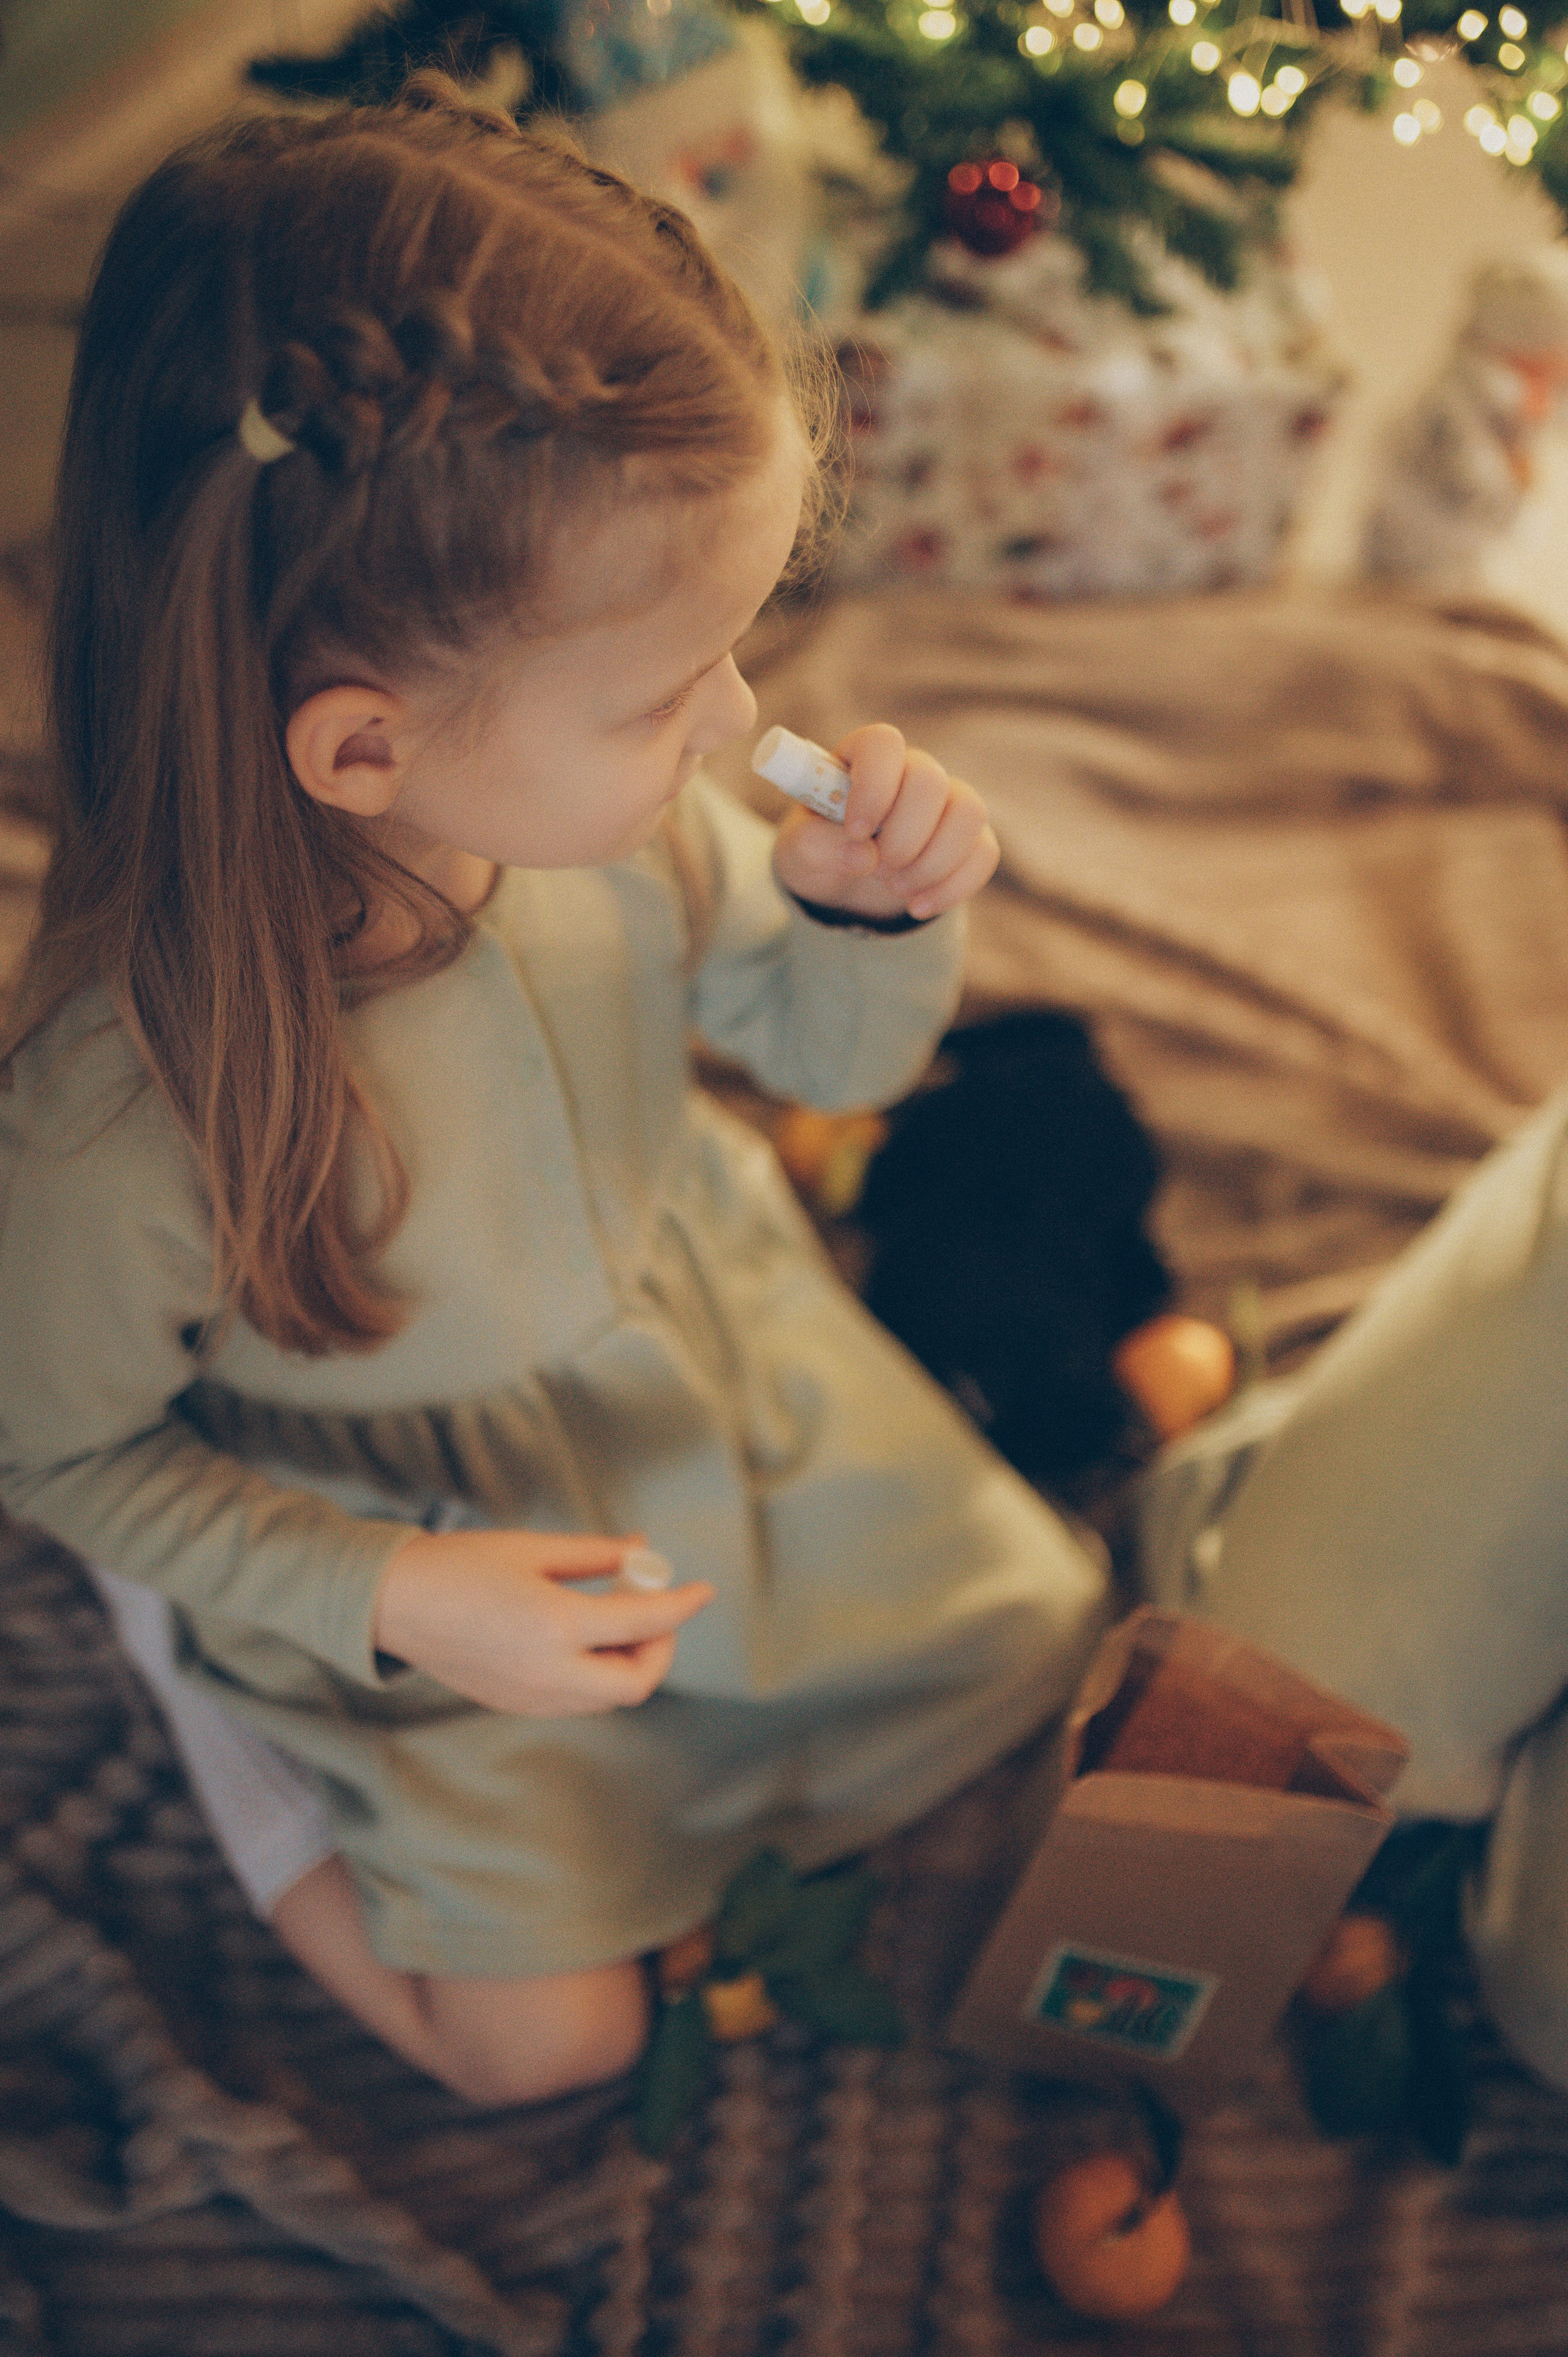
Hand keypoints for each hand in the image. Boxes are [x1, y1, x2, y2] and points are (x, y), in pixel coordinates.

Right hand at [372, 1528, 713, 1715]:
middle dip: (659, 1648)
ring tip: (617, 1620)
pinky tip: (583, 1639)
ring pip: (607, 1698)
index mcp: (555, 1626)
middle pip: (635, 1682)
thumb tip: (642, 1551)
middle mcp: (548, 1673)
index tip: (703, 1591)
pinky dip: (595, 1675)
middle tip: (654, 1611)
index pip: (643, 1622)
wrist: (393, 1604)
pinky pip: (576, 1700)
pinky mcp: (514, 1705)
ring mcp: (531, 1697)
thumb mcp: (534, 1549)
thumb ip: (596, 1555)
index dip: (681, 1605)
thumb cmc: (460, 1566)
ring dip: (628, 1664)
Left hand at [770, 723, 998, 923]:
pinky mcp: (970, 837)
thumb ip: (816, 844)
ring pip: (969, 814)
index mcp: (863, 756)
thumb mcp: (798, 848)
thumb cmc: (819, 848)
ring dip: (933, 862)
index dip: (874, 786)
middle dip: (903, 837)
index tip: (857, 831)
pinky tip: (919, 905)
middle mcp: (911, 769)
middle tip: (876, 870)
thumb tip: (863, 857)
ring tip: (896, 888)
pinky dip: (953, 887)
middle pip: (930, 781)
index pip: (884, 744)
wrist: (844, 882)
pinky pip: (985, 853)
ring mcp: (947, 801)